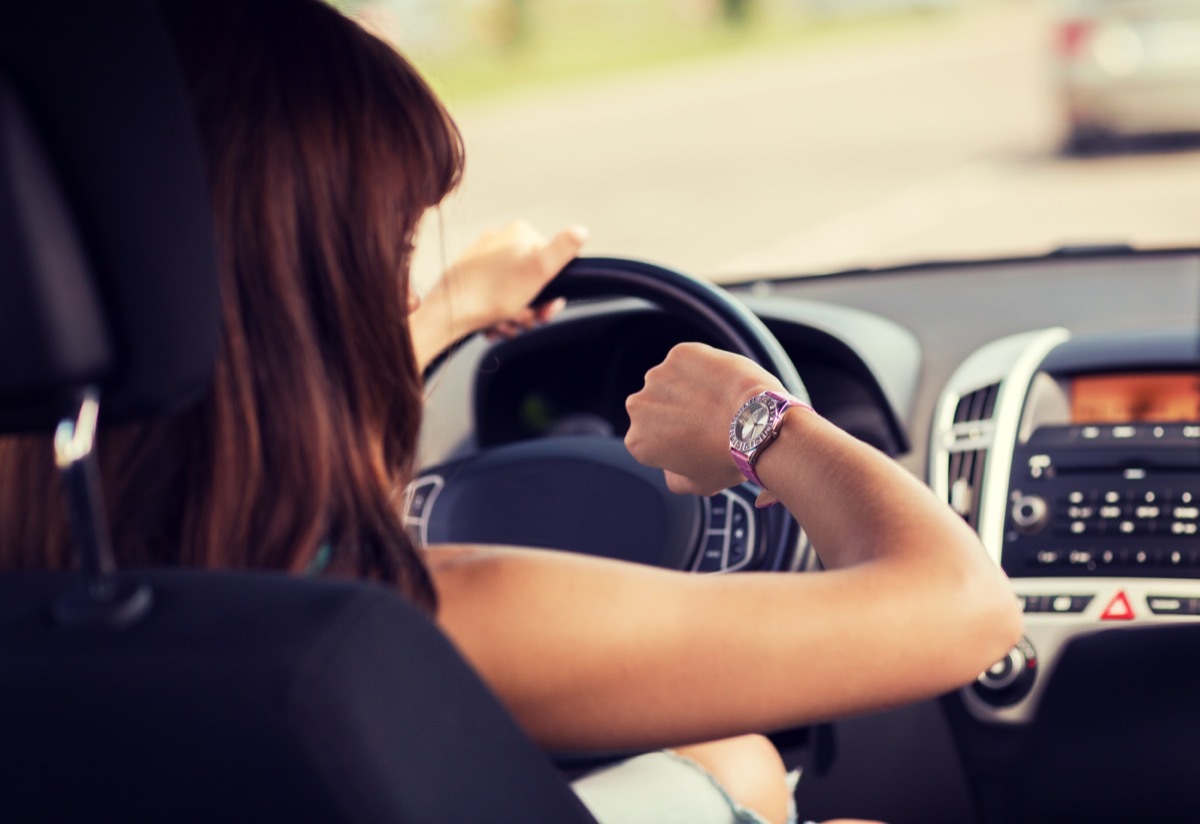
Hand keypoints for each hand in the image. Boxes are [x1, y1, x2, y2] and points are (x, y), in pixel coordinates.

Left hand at [412, 221, 586, 366]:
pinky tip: (492, 326)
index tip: (545, 311)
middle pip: (532, 281)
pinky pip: (494, 297)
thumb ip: (563, 249)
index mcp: (519, 233)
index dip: (552, 292)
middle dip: (532, 308)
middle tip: (524, 322)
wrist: (447, 313)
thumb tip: (582, 231)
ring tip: (504, 326)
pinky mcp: (469, 276)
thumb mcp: (538, 270)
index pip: (552, 263)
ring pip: (514, 292)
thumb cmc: (492, 295)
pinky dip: (497, 315)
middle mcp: (499, 240)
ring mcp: (483, 258)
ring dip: (515, 316)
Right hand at [624, 342, 784, 495]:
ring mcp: (658, 376)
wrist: (756, 424)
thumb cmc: (728, 459)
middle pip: (656, 407)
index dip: (673, 441)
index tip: (696, 441)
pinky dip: (704, 368)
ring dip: (688, 388)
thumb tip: (672, 469)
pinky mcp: (680, 354)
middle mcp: (638, 407)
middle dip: (675, 411)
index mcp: (637, 442)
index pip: (651, 439)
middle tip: (708, 419)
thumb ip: (675, 478)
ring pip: (671, 381)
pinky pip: (690, 361)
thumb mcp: (698, 484)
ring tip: (719, 401)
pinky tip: (723, 383)